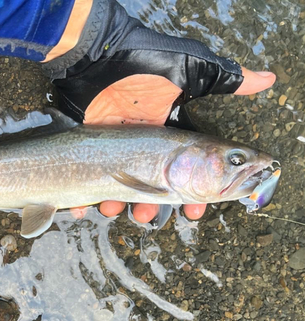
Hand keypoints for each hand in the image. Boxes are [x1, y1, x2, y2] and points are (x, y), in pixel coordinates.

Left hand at [69, 67, 274, 222]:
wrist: (96, 60)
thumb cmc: (145, 65)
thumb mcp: (190, 70)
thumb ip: (226, 80)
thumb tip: (268, 79)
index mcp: (173, 135)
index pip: (190, 171)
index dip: (196, 192)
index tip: (198, 210)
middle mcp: (149, 146)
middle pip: (159, 186)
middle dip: (161, 206)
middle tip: (159, 217)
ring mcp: (121, 149)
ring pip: (130, 189)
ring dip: (132, 207)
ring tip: (135, 214)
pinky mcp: (96, 151)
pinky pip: (98, 182)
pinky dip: (100, 199)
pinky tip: (104, 205)